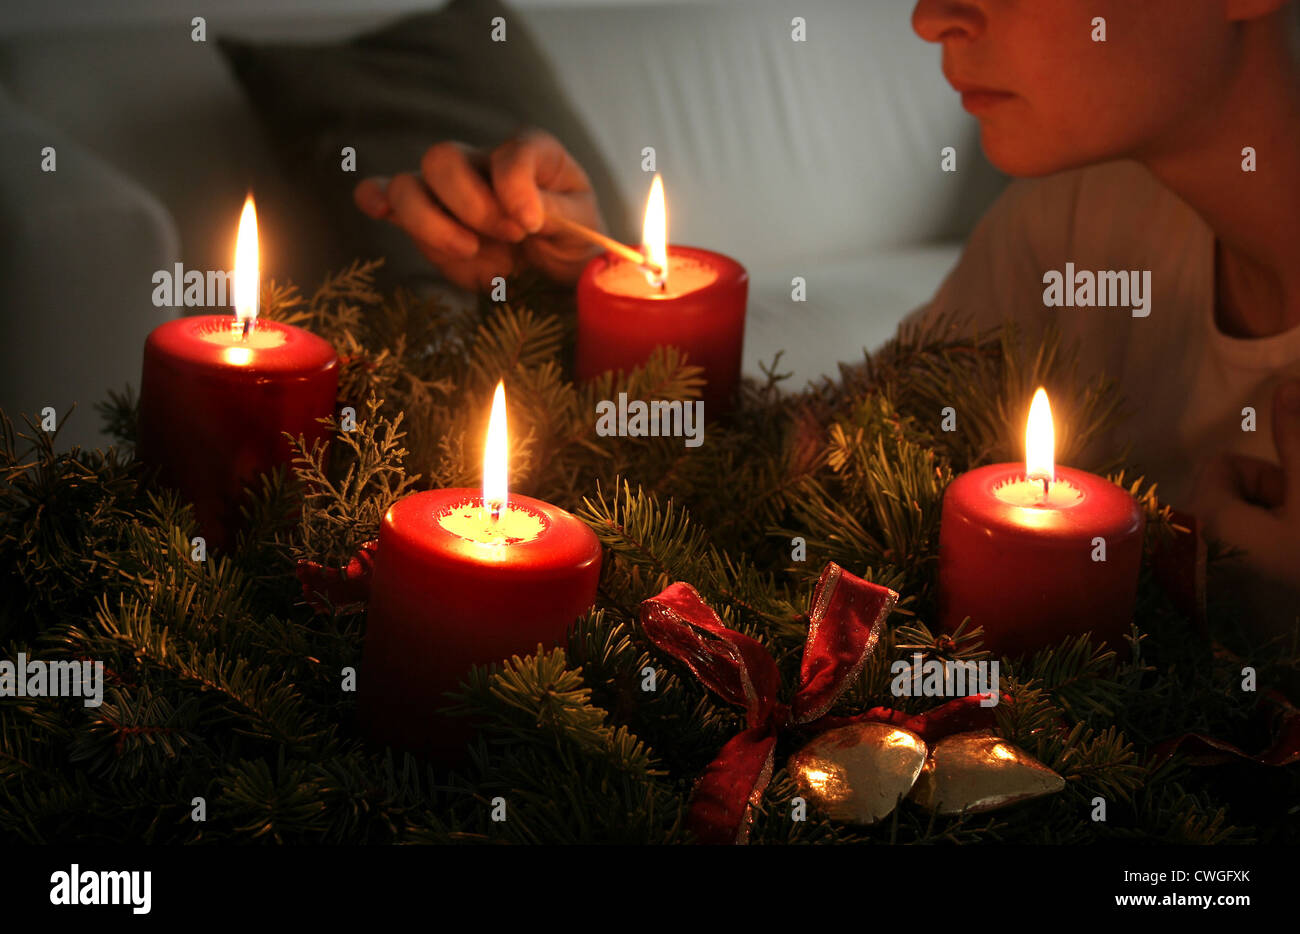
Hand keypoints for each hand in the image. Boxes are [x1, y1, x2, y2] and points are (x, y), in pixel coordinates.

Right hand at [353, 129, 604, 289]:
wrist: (560, 273)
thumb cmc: (575, 242)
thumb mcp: (583, 227)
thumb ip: (558, 212)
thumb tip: (524, 212)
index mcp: (530, 154)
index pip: (511, 151)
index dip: (515, 188)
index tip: (531, 225)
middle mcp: (482, 163)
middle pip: (442, 159)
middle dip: (472, 206)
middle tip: (509, 237)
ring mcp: (449, 193)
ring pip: (408, 186)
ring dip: (432, 225)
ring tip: (470, 250)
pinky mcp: (429, 222)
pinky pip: (391, 201)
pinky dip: (378, 201)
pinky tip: (378, 210)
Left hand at [1188, 381, 1299, 632]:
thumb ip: (1297, 439)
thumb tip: (1287, 383)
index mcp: (1212, 521)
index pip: (1222, 467)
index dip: (1266, 476)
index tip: (1292, 504)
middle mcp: (1194, 552)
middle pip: (1226, 498)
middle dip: (1268, 504)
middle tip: (1295, 534)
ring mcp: (1202, 588)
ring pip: (1236, 532)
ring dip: (1271, 533)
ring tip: (1292, 561)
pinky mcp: (1215, 617)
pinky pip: (1233, 567)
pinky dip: (1262, 563)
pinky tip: (1283, 589)